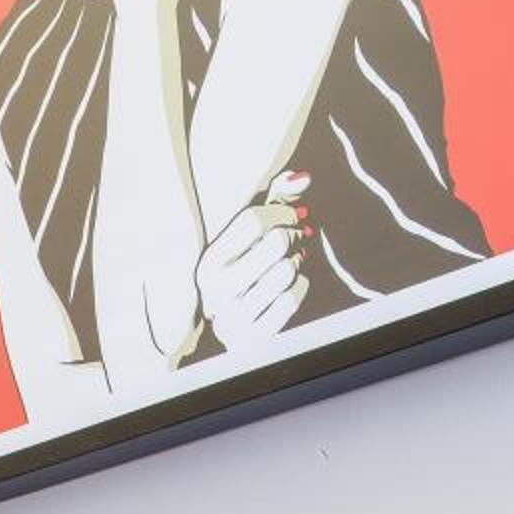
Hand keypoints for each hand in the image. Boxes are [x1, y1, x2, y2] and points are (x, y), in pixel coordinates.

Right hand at [193, 171, 310, 349]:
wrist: (231, 330)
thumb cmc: (243, 271)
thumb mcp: (246, 238)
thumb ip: (273, 201)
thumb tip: (305, 177)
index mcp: (208, 260)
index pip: (253, 219)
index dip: (281, 211)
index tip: (290, 215)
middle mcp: (215, 289)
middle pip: (276, 243)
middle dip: (294, 235)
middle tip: (298, 236)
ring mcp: (234, 316)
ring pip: (287, 271)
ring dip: (297, 262)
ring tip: (291, 261)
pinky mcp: (254, 337)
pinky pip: (292, 299)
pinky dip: (300, 286)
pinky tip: (292, 284)